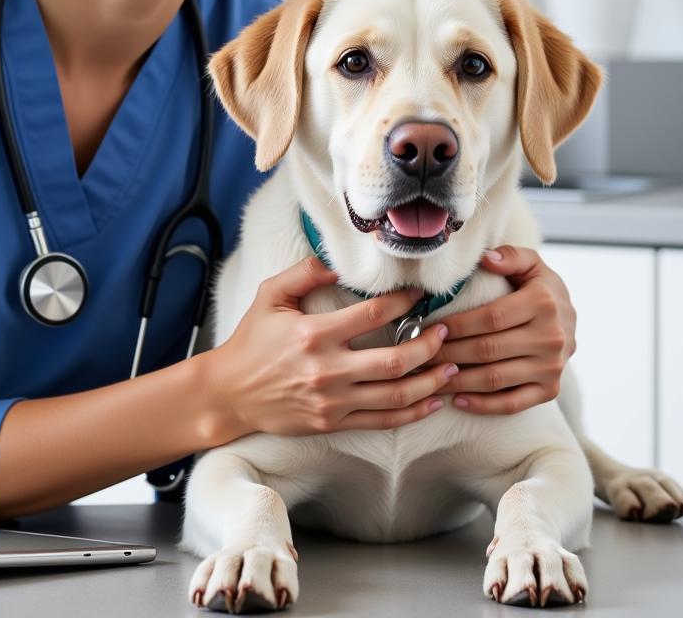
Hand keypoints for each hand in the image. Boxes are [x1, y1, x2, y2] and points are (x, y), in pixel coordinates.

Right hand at [205, 255, 457, 439]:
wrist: (230, 393)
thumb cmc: (251, 340)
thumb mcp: (269, 296)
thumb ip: (303, 273)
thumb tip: (337, 260)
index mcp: (313, 334)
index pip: (372, 315)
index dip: (402, 302)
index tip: (419, 293)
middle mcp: (327, 369)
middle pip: (394, 360)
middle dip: (428, 345)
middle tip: (446, 332)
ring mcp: (333, 400)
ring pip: (395, 395)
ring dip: (430, 381)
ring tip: (452, 366)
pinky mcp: (334, 422)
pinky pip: (383, 421)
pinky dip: (413, 413)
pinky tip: (432, 401)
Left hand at [429, 245, 576, 414]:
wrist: (570, 318)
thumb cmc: (540, 287)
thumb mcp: (531, 264)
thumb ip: (510, 257)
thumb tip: (486, 259)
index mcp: (543, 303)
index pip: (490, 318)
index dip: (456, 324)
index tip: (427, 328)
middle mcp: (551, 338)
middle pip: (488, 350)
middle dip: (448, 353)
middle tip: (418, 354)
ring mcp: (551, 368)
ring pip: (495, 379)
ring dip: (458, 381)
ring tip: (428, 377)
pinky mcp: (550, 390)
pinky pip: (513, 403)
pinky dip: (484, 406)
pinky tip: (457, 401)